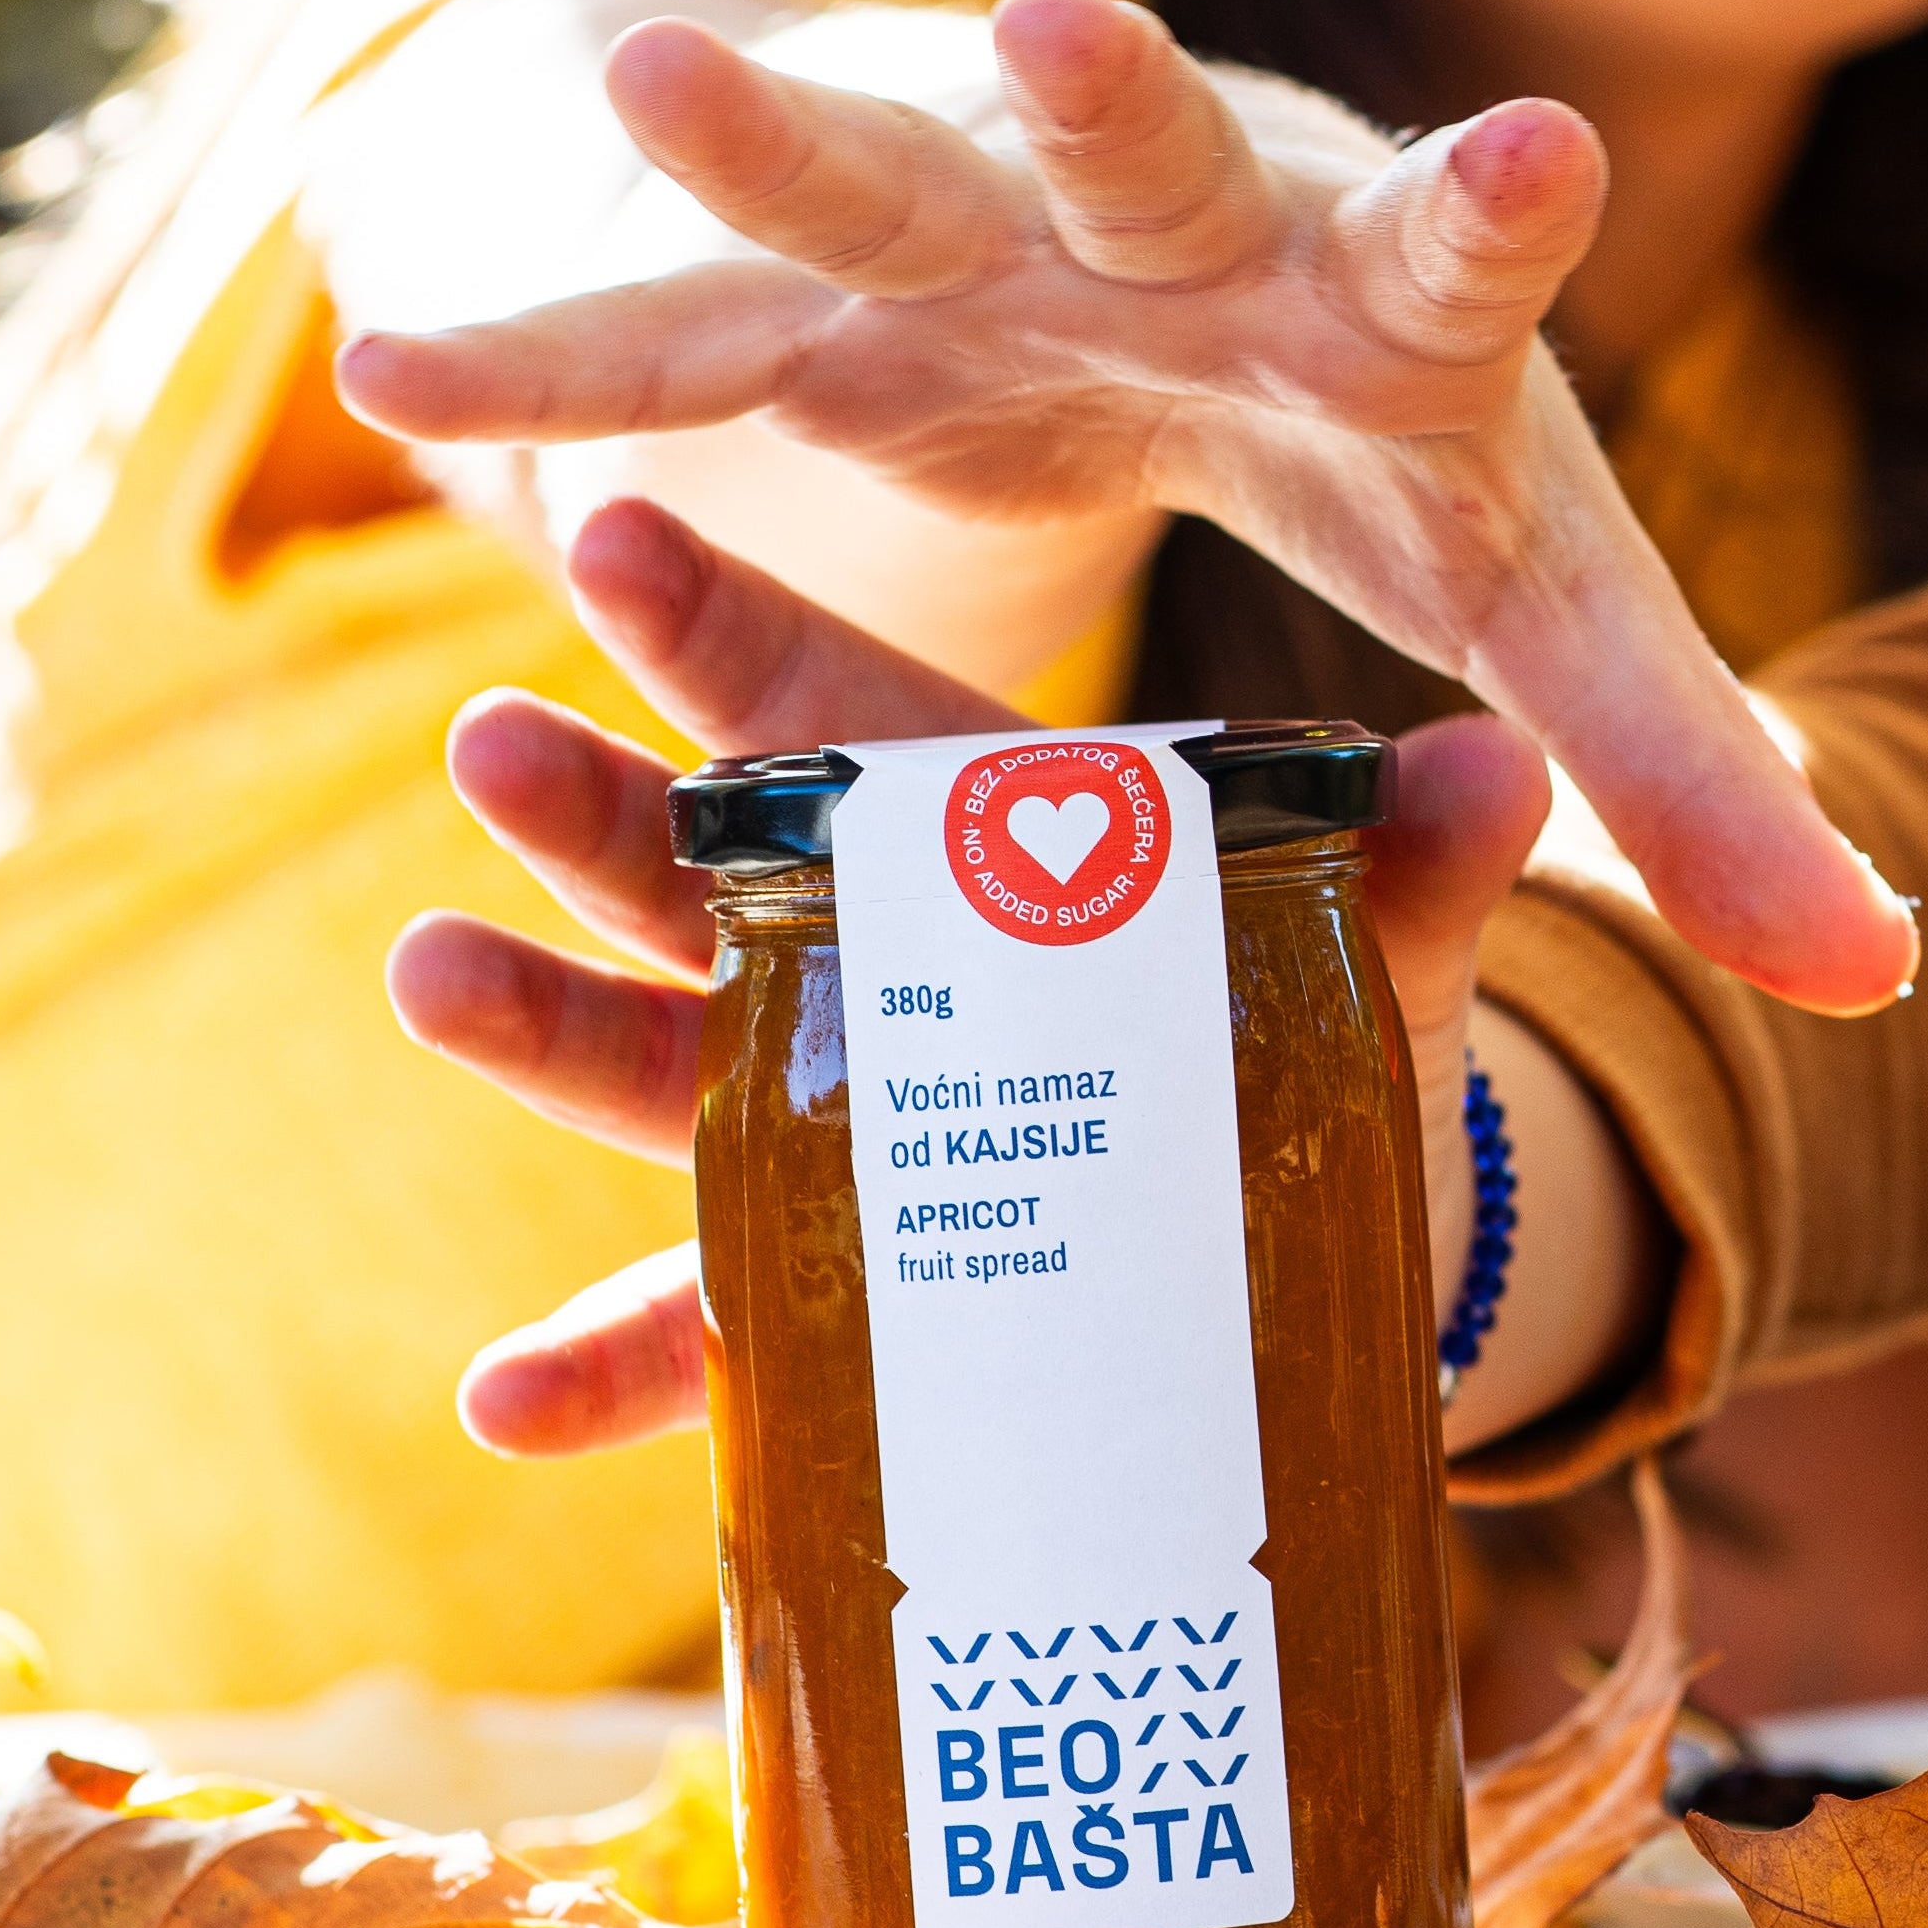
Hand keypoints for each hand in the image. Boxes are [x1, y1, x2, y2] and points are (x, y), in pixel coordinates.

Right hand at [336, 0, 1913, 1014]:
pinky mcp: (835, 292)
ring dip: (769, 137)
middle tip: (1068, 23)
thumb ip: (1688, 775)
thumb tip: (1893, 983)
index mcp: (1383, 303)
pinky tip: (403, 372)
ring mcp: (991, 235)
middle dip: (1101, 101)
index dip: (1497, 215)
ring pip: (875, 175)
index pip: (1455, 258)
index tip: (1554, 151)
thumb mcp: (1539, 604)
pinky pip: (680, 327)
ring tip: (646, 79)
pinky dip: (562, 352)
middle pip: (1148, 158)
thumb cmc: (1398, 442)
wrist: (1200, 292)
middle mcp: (1189, 226)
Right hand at [391, 498, 1553, 1455]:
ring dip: (539, 1029)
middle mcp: (860, 969)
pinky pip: (695, 1342)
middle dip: (590, 810)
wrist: (1325, 1248)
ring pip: (653, 1072)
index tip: (609, 524)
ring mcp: (824, 1137)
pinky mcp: (827, 1314)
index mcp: (967, 841)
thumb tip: (1498, 771)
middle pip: (691, 873)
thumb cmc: (1321, 1037)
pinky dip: (598, 1373)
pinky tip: (498, 1403)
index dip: (710, 621)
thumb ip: (1412, 864)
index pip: (811, 704)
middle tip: (490, 742)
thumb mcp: (1374, 943)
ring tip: (428, 975)